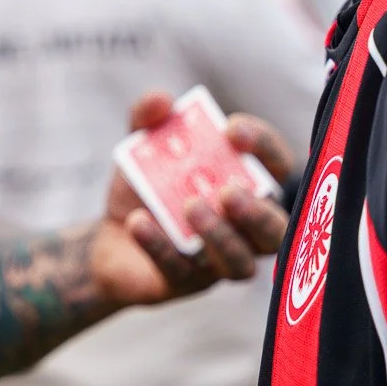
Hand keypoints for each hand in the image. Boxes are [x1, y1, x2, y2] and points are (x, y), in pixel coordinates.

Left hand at [88, 90, 294, 306]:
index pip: (276, 166)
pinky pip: (180, 272)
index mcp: (248, 187)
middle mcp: (244, 230)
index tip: (233, 129)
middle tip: (228, 191)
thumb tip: (161, 100)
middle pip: (276, 230)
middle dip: (257, 212)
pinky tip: (139, 222)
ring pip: (240, 263)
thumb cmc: (146, 190)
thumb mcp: (143, 147)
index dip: (264, 146)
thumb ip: (149, 119)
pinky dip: (160, 246)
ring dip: (219, 235)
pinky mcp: (183, 284)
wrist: (110, 237)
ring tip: (190, 206)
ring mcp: (217, 263)